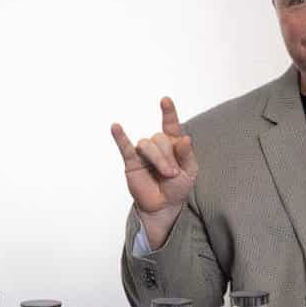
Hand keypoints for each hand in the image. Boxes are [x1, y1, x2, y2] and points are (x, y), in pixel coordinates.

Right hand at [111, 96, 198, 247]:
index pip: (170, 124)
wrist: (164, 206)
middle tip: (173, 174)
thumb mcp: (189, 171)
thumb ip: (187, 155)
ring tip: (166, 174)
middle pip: (160, 138)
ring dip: (158, 158)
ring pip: (146, 144)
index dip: (168, 112)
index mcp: (173, 143)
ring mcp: (143, 153)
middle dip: (168, 156)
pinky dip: (120, 137)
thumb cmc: (177, 187)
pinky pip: (125, 147)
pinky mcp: (131, 162)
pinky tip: (115, 127)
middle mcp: (158, 145)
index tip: (165, 100)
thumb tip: (185, 138)